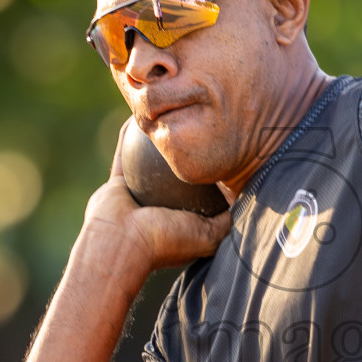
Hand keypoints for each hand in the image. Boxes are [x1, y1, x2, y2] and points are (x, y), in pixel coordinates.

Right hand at [82, 121, 231, 272]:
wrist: (121, 243)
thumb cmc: (166, 240)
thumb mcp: (209, 234)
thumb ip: (227, 218)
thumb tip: (244, 199)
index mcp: (182, 220)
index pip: (203, 193)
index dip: (213, 174)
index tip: (225, 152)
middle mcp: (161, 207)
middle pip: (177, 174)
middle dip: (186, 153)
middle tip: (198, 128)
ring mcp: (138, 195)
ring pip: (150, 161)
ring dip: (158, 143)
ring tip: (172, 118)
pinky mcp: (118, 183)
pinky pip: (124, 152)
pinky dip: (130, 135)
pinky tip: (141, 118)